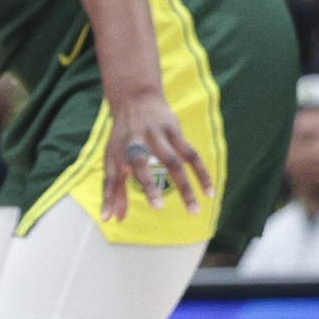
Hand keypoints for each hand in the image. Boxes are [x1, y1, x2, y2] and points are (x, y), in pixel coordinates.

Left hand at [103, 86, 211, 222]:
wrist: (136, 98)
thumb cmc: (122, 137)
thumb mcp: (112, 158)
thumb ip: (114, 190)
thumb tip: (112, 220)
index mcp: (116, 151)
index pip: (110, 176)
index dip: (109, 196)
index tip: (110, 218)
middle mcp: (134, 142)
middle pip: (141, 162)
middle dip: (149, 185)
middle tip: (158, 207)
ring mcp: (157, 135)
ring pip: (174, 162)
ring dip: (185, 187)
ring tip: (194, 210)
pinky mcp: (175, 132)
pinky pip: (192, 155)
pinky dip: (201, 173)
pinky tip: (209, 191)